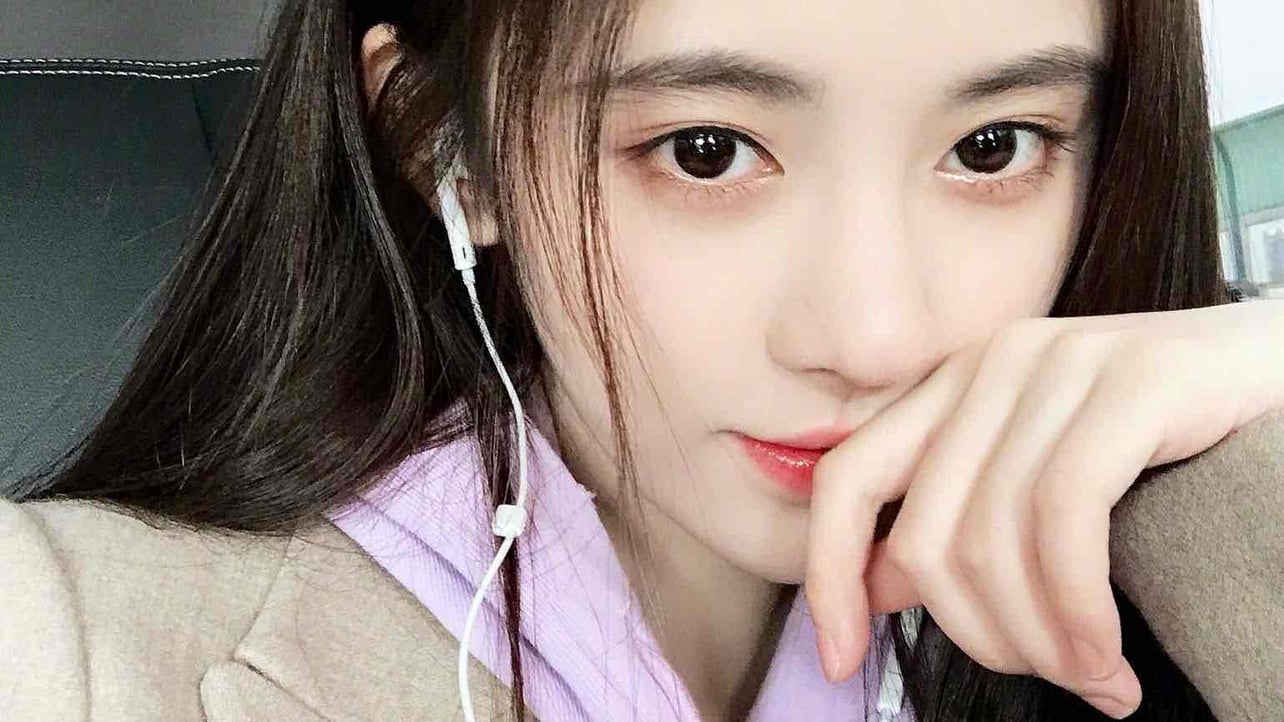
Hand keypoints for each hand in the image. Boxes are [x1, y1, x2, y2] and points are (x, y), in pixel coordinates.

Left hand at [804, 300, 1283, 717]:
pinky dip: (1076, 607)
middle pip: (924, 534)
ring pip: (991, 538)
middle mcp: (994, 363)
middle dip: (978, 637)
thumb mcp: (1045, 483)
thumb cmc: (1171, 446)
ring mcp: (1061, 362)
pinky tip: (1106, 654)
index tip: (838, 660)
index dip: (828, 576)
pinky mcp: (1134, 380)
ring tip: (1096, 682)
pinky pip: (1064, 517)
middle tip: (1051, 680)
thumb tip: (876, 587)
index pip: (847, 478)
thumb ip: (960, 522)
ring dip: (1039, 641)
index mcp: (956, 385)